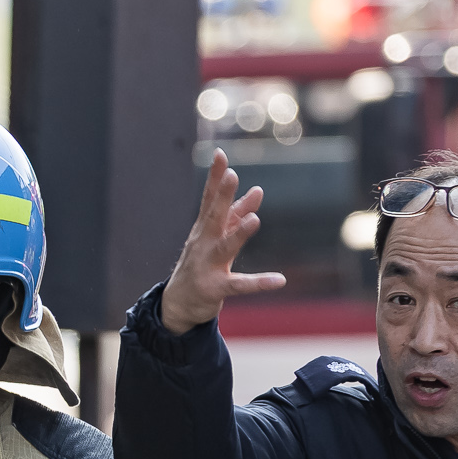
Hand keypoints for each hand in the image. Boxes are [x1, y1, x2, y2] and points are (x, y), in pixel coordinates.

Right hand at [160, 151, 286, 333]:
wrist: (179, 303)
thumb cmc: (201, 264)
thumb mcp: (217, 237)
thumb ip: (237, 214)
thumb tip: (257, 190)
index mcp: (204, 229)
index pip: (209, 199)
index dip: (215, 177)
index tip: (220, 154)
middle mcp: (203, 243)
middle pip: (214, 216)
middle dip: (222, 196)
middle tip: (231, 175)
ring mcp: (208, 265)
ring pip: (226, 247)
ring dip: (239, 233)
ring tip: (255, 219)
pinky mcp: (216, 288)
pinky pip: (239, 285)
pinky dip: (259, 282)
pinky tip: (279, 280)